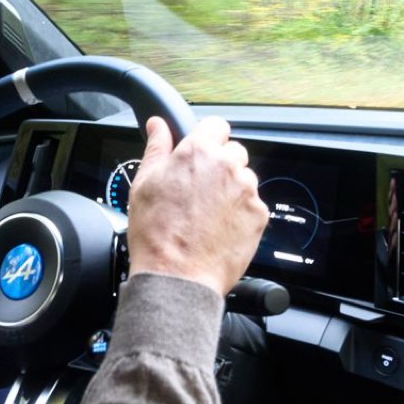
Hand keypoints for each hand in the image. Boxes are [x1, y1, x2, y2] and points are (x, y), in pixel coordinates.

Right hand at [126, 117, 268, 294]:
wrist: (178, 277)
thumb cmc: (157, 234)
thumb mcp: (144, 184)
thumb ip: (156, 148)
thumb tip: (157, 125)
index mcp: (198, 152)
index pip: (216, 125)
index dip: (207, 138)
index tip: (201, 151)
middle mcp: (227, 166)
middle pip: (233, 152)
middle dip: (220, 165)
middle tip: (199, 190)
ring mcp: (247, 191)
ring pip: (244, 179)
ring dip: (231, 189)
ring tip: (208, 214)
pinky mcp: (260, 215)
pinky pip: (253, 205)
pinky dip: (240, 213)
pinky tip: (219, 228)